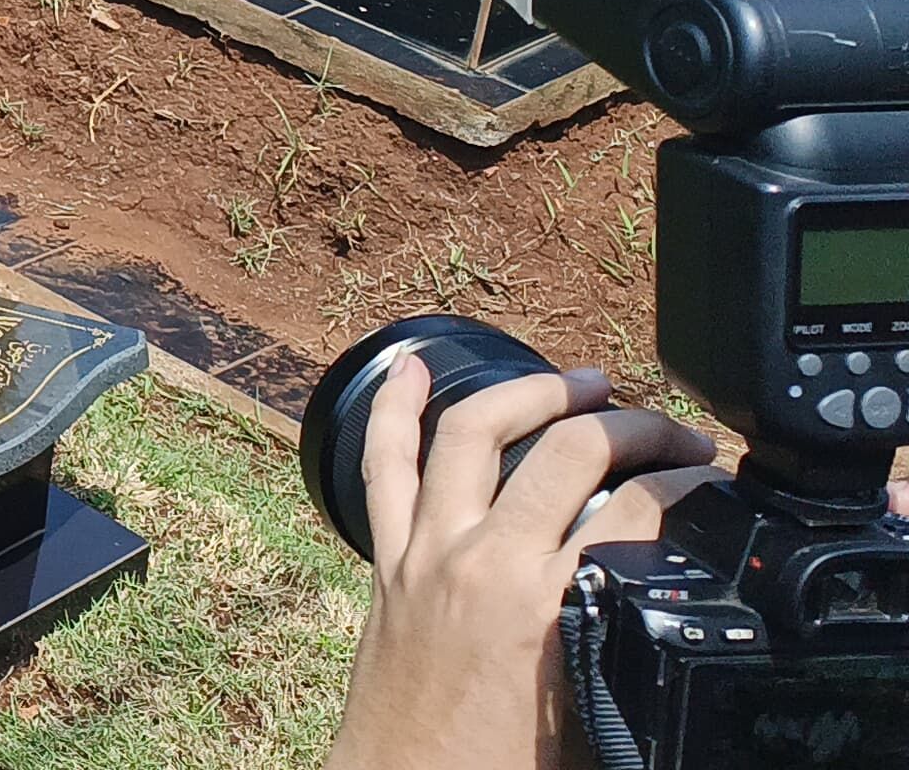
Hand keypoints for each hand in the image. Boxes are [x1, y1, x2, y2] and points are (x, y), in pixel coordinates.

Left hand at [320, 358, 715, 769]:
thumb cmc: (503, 766)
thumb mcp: (598, 702)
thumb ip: (630, 631)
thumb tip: (675, 587)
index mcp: (546, 605)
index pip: (637, 508)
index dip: (687, 482)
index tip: (713, 477)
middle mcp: (483, 561)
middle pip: (568, 451)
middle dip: (635, 426)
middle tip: (672, 432)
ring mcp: (427, 550)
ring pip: (472, 431)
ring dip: (533, 392)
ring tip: (583, 383)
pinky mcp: (387, 558)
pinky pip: (383, 463)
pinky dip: (394, 407)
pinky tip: (408, 365)